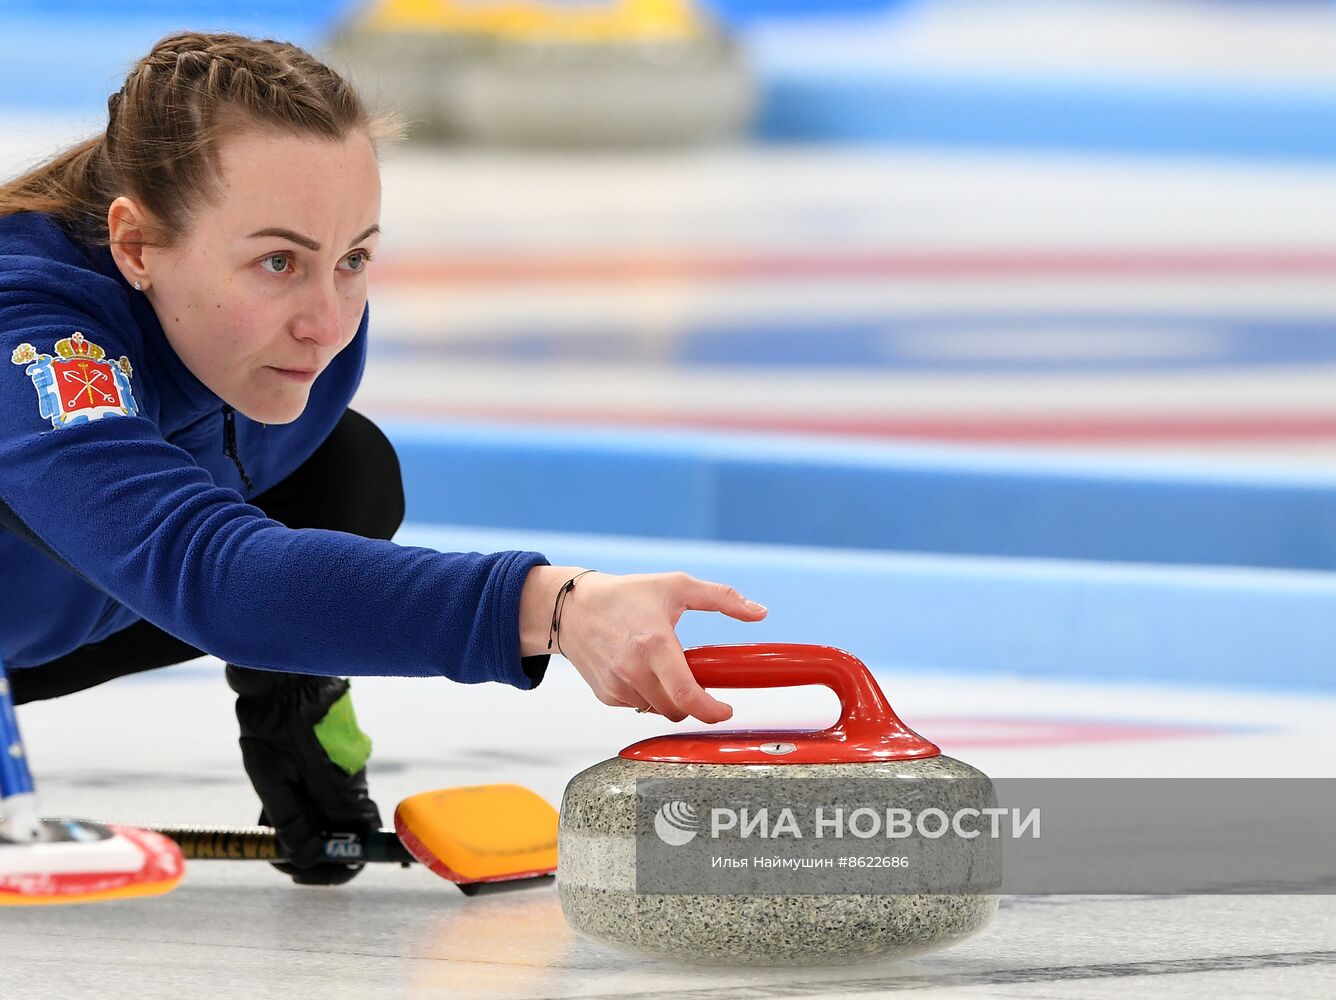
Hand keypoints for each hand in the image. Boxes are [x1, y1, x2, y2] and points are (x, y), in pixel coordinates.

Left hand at [225, 665, 381, 885]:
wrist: (281, 674)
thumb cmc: (274, 722)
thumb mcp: (272, 777)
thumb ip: (290, 821)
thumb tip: (305, 859)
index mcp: (343, 789)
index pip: (361, 841)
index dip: (338, 866)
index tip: (304, 872)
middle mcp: (350, 782)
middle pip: (343, 832)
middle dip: (313, 851)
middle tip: (277, 856)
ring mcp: (341, 770)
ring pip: (328, 814)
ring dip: (302, 829)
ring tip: (266, 831)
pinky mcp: (329, 759)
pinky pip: (320, 794)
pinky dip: (300, 806)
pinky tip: (273, 805)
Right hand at [524, 569, 767, 723]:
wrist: (572, 608)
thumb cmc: (624, 595)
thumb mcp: (676, 586)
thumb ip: (722, 598)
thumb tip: (759, 612)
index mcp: (655, 644)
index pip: (686, 695)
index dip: (711, 710)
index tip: (725, 709)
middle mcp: (633, 669)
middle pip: (675, 709)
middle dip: (692, 703)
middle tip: (697, 684)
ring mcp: (616, 685)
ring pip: (656, 710)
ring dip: (668, 698)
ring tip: (663, 669)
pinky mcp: (605, 694)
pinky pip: (636, 706)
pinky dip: (646, 695)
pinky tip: (640, 671)